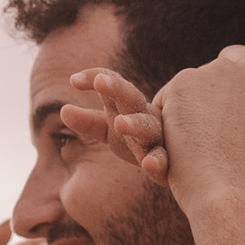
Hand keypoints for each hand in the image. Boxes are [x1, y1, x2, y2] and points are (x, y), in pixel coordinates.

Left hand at [66, 68, 168, 182]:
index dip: (95, 77)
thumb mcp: (111, 131)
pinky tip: (149, 167)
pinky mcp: (166, 162)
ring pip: (147, 128)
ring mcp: (157, 137)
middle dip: (116, 88)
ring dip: (134, 125)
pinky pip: (162, 161)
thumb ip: (89, 121)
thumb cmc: (139, 140)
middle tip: (100, 81)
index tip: (73, 80)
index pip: (113, 84)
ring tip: (120, 124)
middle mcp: (144, 116)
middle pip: (130, 98)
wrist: (181, 161)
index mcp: (129, 106)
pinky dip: (157, 163)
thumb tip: (63, 109)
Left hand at [155, 17, 244, 210]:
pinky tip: (180, 146)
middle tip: (224, 126)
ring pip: (204, 78)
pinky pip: (175, 94)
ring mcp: (222, 72)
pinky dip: (174, 116)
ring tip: (202, 148)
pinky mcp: (184, 82)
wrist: (236, 204)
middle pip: (242, 57)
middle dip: (230, 83)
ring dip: (200, 104)